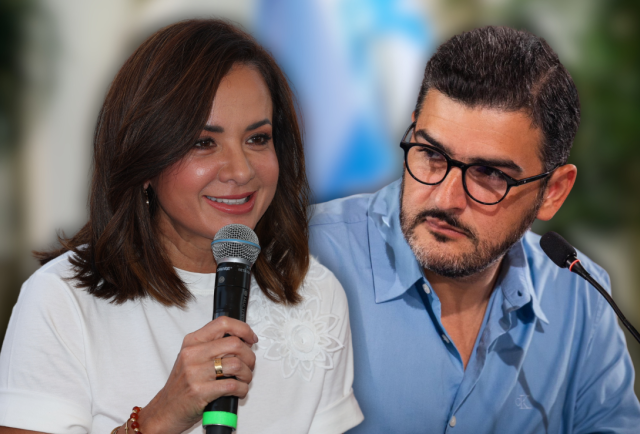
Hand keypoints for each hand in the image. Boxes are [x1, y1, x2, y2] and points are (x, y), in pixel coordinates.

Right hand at [137, 316, 257, 433]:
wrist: (165, 410)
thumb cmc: (182, 384)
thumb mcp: (192, 357)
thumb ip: (213, 345)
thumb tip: (242, 340)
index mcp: (192, 342)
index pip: (223, 323)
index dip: (243, 329)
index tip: (251, 338)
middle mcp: (192, 354)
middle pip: (235, 344)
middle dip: (249, 356)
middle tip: (249, 364)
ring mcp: (195, 373)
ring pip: (237, 364)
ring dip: (247, 374)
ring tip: (244, 379)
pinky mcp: (199, 391)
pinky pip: (232, 385)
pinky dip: (242, 389)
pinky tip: (238, 391)